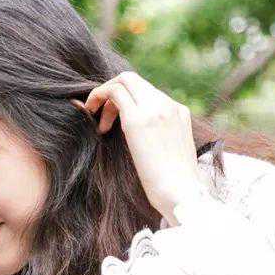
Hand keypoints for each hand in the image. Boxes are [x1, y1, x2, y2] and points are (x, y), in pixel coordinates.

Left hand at [74, 71, 202, 222]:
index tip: (113, 118)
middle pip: (133, 79)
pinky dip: (98, 97)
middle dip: (111, 92)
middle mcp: (169, 105)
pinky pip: (114, 92)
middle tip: (98, 114)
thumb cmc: (174, 185)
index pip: (146, 91)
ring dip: (103, 95)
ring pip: (123, 80)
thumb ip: (158, 136)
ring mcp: (155, 109)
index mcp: (179, 112)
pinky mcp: (138, 120)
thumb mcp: (170, 153)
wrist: (182, 195)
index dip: (125, 99)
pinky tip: (92, 116)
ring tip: (98, 122)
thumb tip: (139, 138)